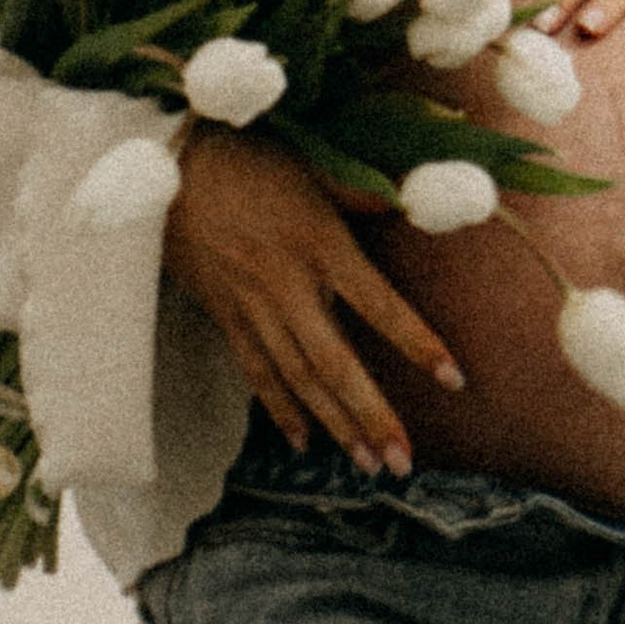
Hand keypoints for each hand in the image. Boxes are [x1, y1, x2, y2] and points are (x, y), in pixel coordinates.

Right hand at [162, 124, 464, 470]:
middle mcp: (288, 286)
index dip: (417, 343)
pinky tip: (303, 442)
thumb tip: (413, 200)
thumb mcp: (314, 165)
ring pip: (298, 380)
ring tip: (368, 464)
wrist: (170, 169)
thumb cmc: (253, 159)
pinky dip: (280, 410)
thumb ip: (363, 192)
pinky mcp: (226, 318)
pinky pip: (256, 374)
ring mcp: (253, 308)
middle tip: (403, 461)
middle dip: (371, 415)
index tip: (454, 378)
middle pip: (335, 363)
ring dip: (334, 425)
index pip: (379, 305)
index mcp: (320, 244)